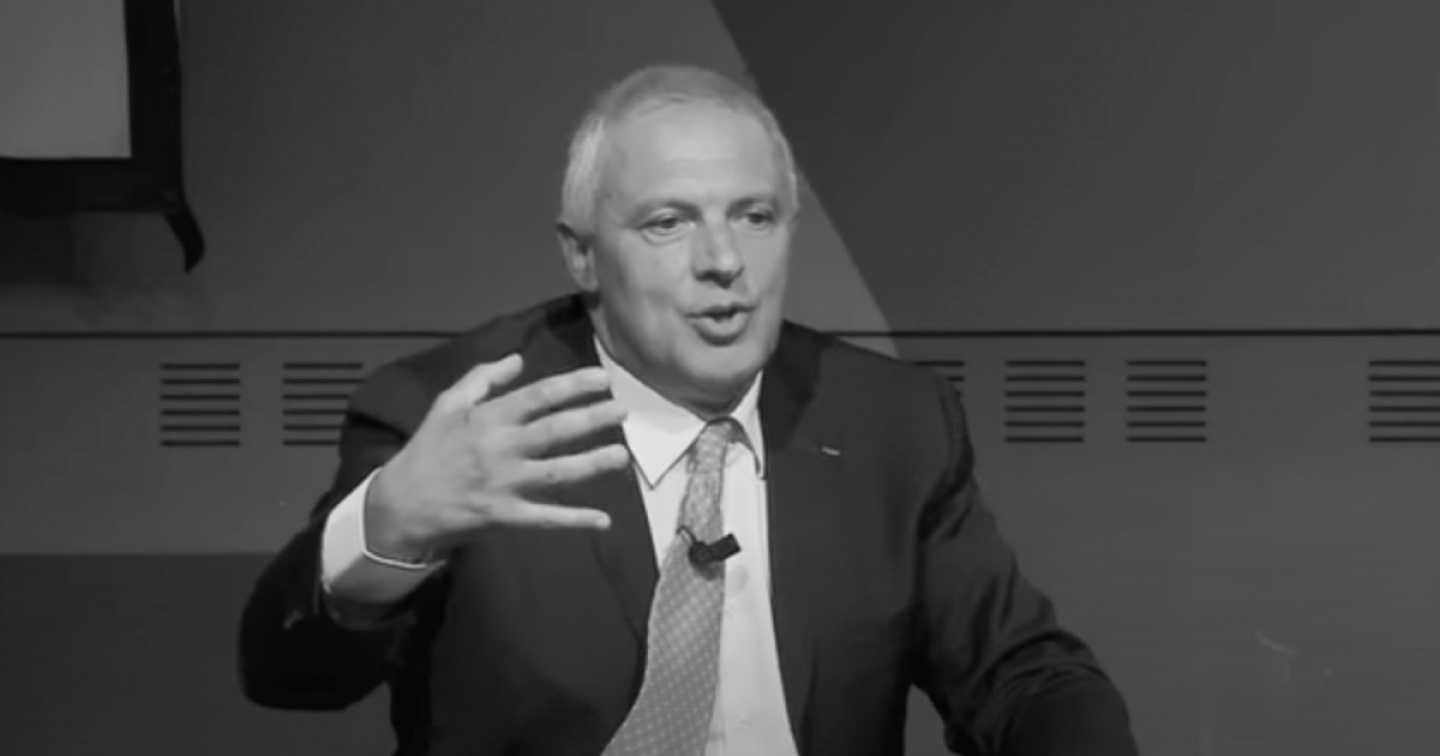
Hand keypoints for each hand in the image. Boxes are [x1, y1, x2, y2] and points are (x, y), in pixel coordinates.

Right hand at [365, 354, 630, 560]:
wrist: (402, 504)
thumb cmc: (428, 450)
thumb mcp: (447, 405)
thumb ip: (482, 379)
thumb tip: (517, 358)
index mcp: (488, 419)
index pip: (538, 396)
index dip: (572, 385)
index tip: (603, 378)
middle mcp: (500, 449)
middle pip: (554, 431)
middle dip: (591, 419)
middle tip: (623, 410)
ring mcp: (504, 484)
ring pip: (556, 473)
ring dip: (592, 465)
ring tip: (622, 456)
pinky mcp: (504, 516)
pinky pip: (545, 519)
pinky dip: (574, 520)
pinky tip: (603, 520)